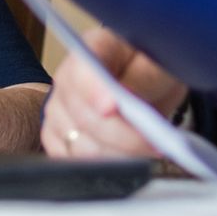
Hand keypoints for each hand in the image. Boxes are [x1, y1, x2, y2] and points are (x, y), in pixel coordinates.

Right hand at [40, 28, 186, 159]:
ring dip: (119, 156)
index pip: (82, 71)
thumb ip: (143, 78)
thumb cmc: (152, 66)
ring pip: (82, 147)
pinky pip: (74, 162)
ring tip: (145, 149)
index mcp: (93, 48)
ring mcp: (58, 109)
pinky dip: (103, 167)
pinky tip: (125, 157)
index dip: (94, 91)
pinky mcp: (57, 137)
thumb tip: (126, 97)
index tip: (111, 108)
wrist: (147, 79)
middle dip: (123, 137)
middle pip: (84, 118)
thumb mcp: (159, 63)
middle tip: (156, 143)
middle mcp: (67, 78)